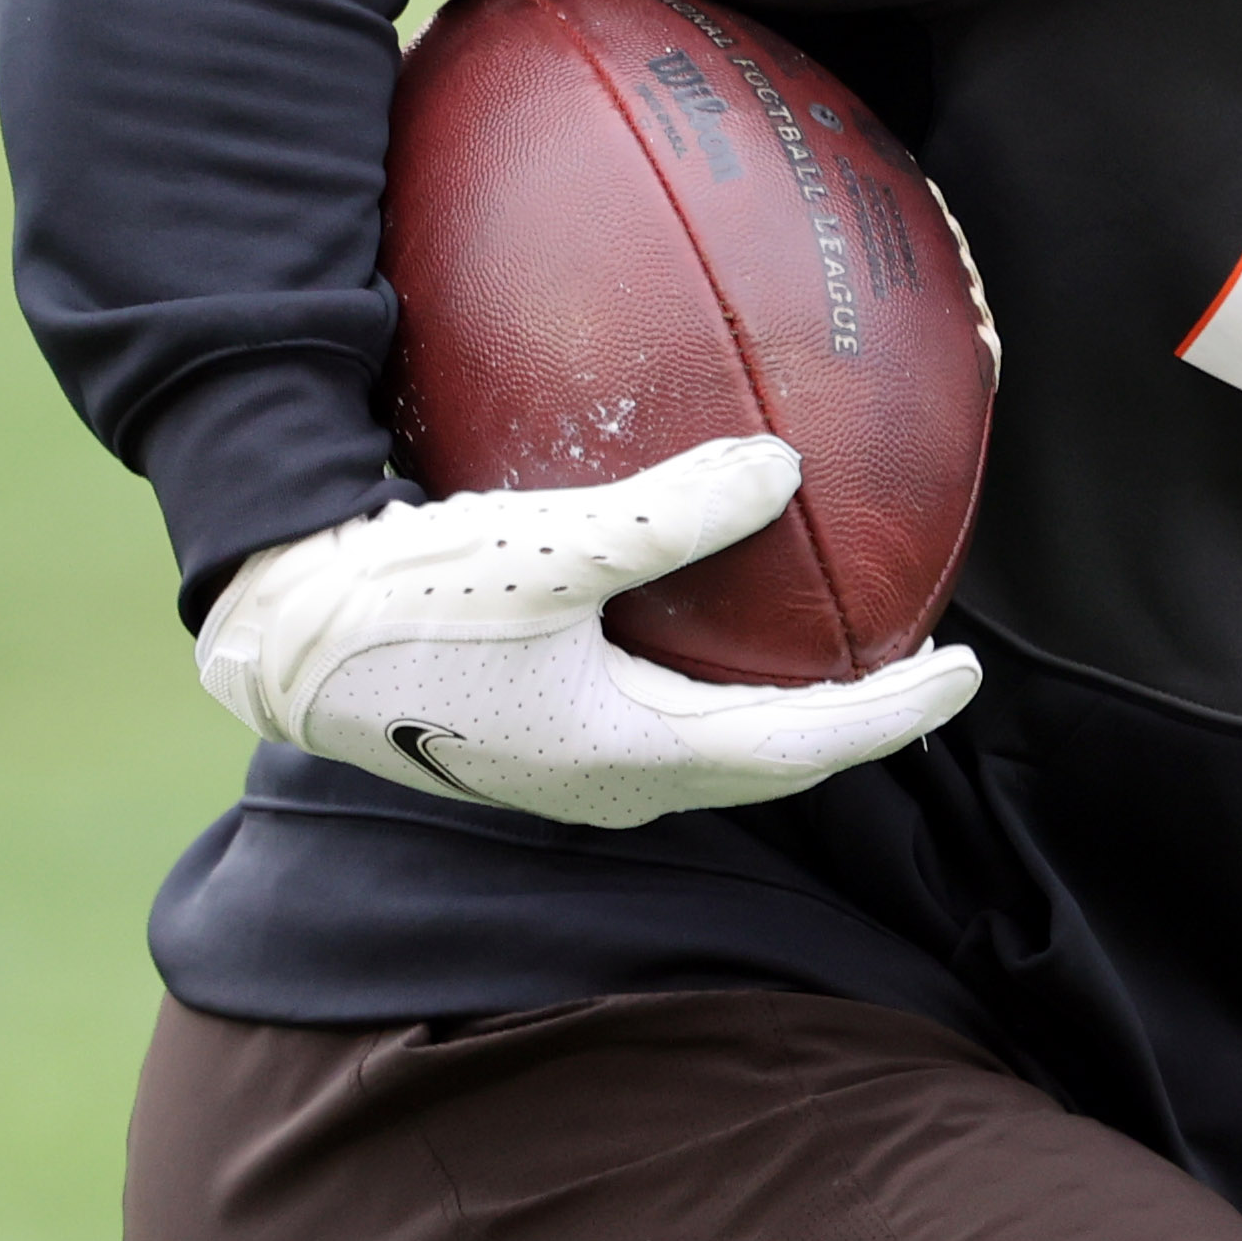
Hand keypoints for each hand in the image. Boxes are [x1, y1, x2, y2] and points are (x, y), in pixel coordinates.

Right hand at [191, 436, 979, 828]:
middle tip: (921, 655)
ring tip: (841, 629)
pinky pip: (656, 698)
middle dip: (851, 709)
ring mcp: (565, 757)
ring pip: (711, 732)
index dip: (892, 714)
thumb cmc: (402, 599)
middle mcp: (607, 774)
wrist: (273, 635)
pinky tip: (710, 591)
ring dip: (782, 691)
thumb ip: (669, 515)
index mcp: (626, 756)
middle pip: (766, 752)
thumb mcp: (544, 547)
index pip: (799, 749)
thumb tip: (784, 466)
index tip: (968, 670)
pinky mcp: (529, 722)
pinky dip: (712, 658)